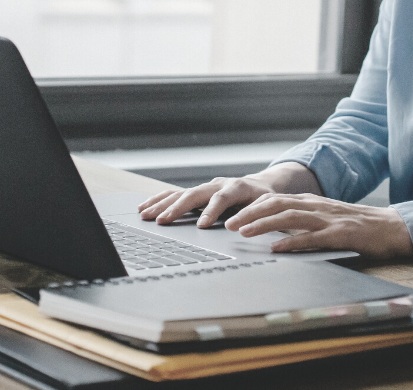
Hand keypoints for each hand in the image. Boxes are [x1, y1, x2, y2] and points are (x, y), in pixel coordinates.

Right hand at [137, 163, 321, 226]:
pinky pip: (174, 194)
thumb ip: (258, 216)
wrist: (261, 186)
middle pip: (194, 194)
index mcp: (237, 187)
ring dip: (161, 204)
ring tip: (145, 215)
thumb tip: (245, 228)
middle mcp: (217, 184)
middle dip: (177, 208)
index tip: (202, 225)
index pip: (221, 198)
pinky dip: (159, 200)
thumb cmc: (265, 200)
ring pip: (180, 193)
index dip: (211, 210)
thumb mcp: (268, 208)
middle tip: (162, 221)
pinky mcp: (196, 192)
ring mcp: (205, 187)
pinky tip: (144, 207)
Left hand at [225, 193, 412, 259]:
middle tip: (228, 225)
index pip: (274, 199)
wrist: (390, 227)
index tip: (232, 216)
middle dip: (249, 214)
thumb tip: (274, 232)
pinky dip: (292, 242)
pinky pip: (312, 237)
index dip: (251, 207)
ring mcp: (328, 219)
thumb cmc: (356, 226)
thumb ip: (302, 222)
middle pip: (276, 204)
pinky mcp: (340, 234)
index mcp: (311, 202)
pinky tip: (277, 249)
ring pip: (289, 217)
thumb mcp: (325, 218)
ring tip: (244, 233)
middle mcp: (316, 206)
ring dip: (264, 224)